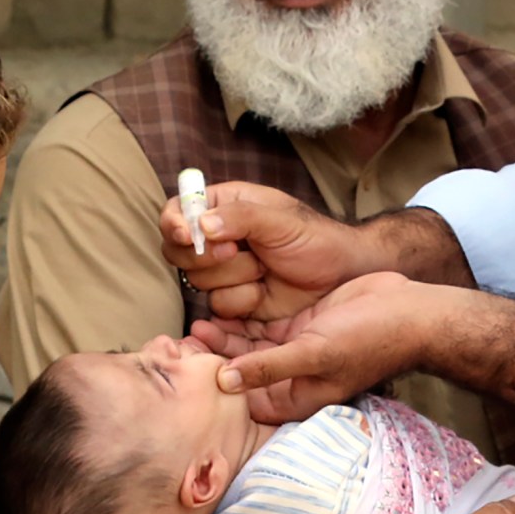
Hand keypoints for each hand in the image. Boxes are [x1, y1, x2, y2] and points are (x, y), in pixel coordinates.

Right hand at [163, 182, 373, 321]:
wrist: (340, 277)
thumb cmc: (315, 239)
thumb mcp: (280, 220)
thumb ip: (240, 218)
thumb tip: (201, 225)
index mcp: (224, 207)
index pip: (178, 210)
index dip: (175, 224)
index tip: (187, 234)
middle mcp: (217, 238)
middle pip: (177, 251)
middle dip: (208, 257)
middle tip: (237, 251)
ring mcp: (223, 272)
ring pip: (197, 281)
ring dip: (235, 278)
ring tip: (265, 268)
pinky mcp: (234, 301)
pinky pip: (217, 306)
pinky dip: (243, 301)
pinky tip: (265, 292)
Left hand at [192, 272, 432, 423]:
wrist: (408, 311)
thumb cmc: (369, 340)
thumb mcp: (315, 353)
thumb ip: (269, 367)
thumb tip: (224, 382)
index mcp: (295, 398)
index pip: (242, 402)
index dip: (213, 388)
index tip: (185, 369)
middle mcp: (291, 380)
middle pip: (239, 375)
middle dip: (212, 360)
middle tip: (181, 343)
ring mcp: (293, 351)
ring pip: (247, 348)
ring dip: (223, 337)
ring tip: (194, 323)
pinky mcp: (297, 327)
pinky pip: (260, 326)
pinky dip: (241, 319)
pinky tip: (219, 305)